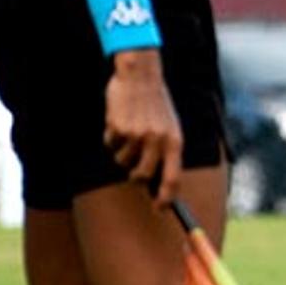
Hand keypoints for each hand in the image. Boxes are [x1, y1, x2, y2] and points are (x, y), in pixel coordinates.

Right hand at [104, 50, 182, 206]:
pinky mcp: (118, 128)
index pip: (173, 178)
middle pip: (141, 176)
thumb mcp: (169, 127)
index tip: (160, 208)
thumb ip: (165, 152)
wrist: (141, 76)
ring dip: (122, 152)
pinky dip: (112, 137)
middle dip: (135, 174)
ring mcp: (137, 135)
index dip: (166, 198)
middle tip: (133, 162)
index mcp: (175, 142)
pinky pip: (110, 145)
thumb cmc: (156, 105)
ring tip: (130, 131)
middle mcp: (158, 141)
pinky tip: (120, 121)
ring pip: (122, 162)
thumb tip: (154, 183)